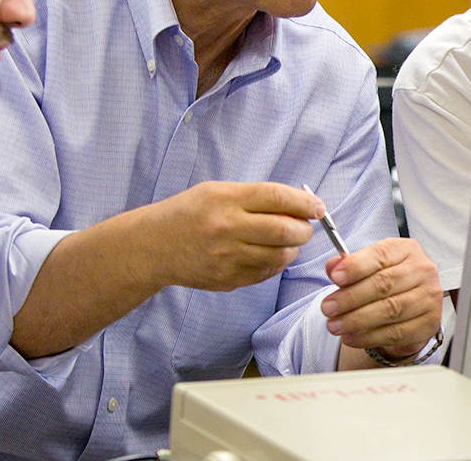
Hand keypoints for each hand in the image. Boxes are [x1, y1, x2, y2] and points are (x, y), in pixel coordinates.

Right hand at [143, 181, 322, 291]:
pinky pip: (265, 274)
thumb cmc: (190, 213)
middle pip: (284, 230)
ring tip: (288, 241)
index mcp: (226, 199)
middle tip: (306, 227)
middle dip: (304, 229)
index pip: (277, 197)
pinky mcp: (227, 279)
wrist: (153, 246)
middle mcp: (227, 228)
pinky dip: (276, 265)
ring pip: (279, 256)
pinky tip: (270, 255)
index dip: (304, 202)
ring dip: (292, 249)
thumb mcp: (218, 191)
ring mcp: (226, 257)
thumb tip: (300, 204)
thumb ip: (257, 197)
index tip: (318, 207)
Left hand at [321, 238, 441, 357]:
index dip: (356, 266)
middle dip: (351, 297)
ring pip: (390, 310)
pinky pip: (396, 333)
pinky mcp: (429, 323)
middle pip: (384, 284)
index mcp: (406, 250)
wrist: (411, 307)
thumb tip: (333, 266)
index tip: (335, 277)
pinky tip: (351, 337)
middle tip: (328, 307)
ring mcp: (429, 297)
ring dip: (357, 320)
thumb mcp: (368, 268)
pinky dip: (369, 337)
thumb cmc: (388, 282)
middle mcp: (423, 270)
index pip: (380, 255)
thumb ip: (350, 266)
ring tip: (335, 325)